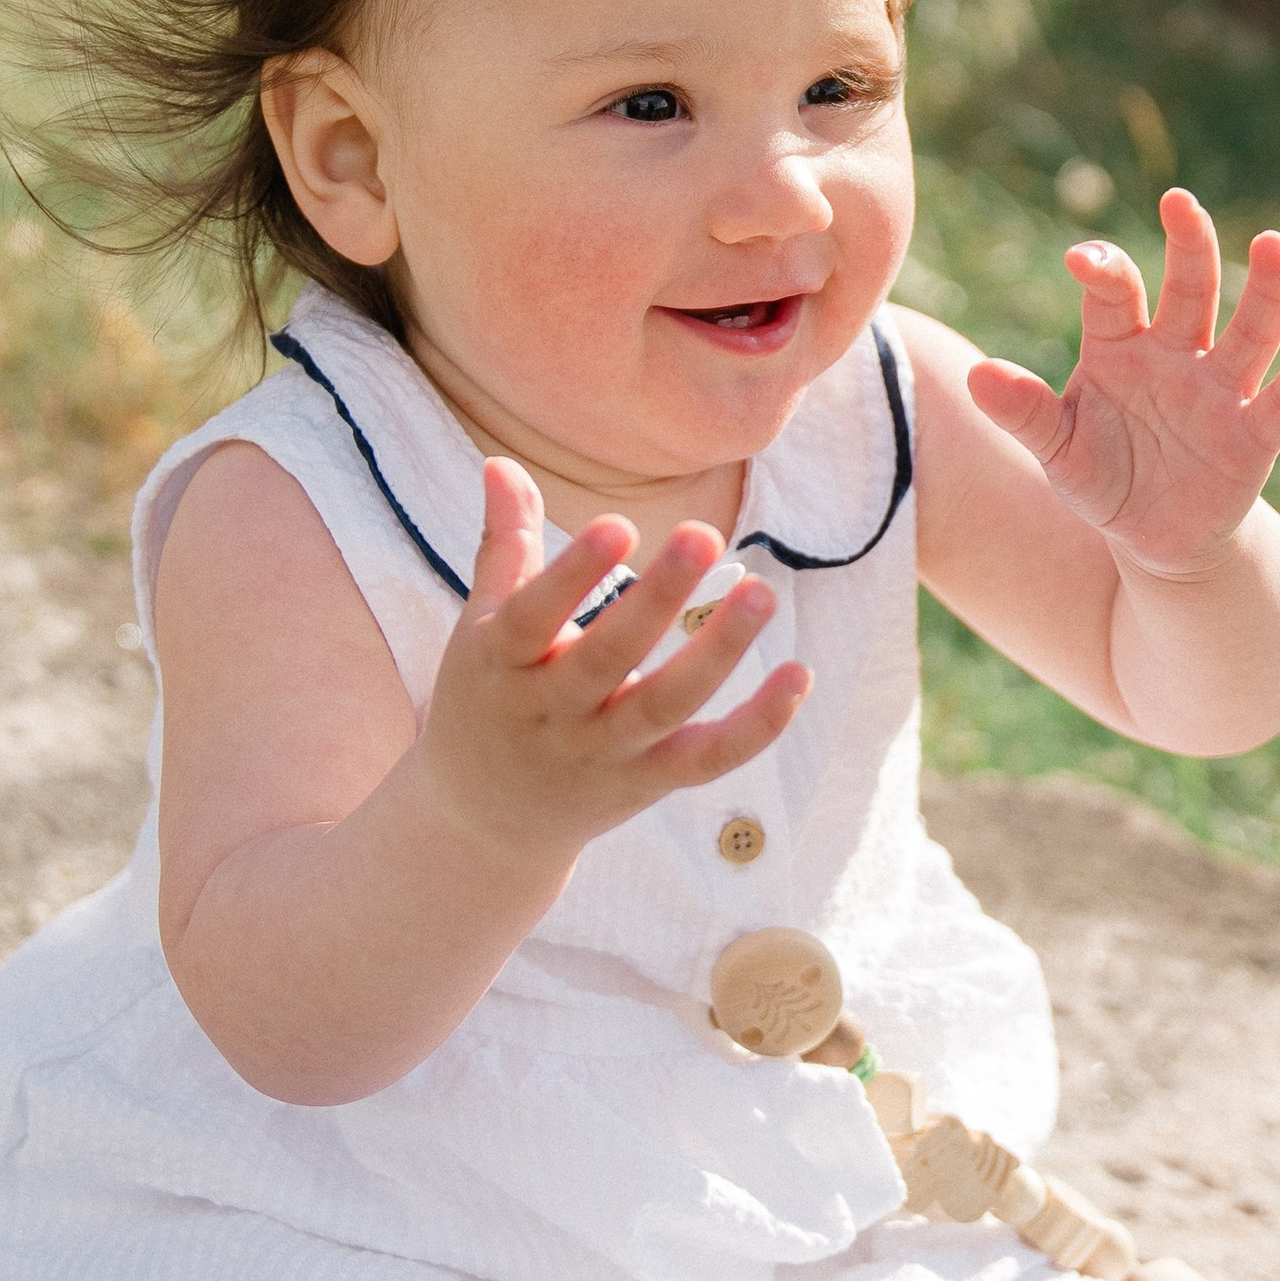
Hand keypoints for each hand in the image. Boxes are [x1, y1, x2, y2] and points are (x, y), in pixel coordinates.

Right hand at [417, 462, 808, 871]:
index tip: (617, 523)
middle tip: (704, 533)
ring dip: (719, 653)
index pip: (535, 617)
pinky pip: (708, 758)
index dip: (573, 574)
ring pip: (666, 707)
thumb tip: (500, 461)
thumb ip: (503, 544)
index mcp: (504, 663)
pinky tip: (798, 675)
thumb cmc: (488, 698)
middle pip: (609, 659)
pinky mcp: (648, 782)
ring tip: (763, 594)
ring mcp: (603, 753)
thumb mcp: (481, 626)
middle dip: (657, 600)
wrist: (484, 819)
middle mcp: (553, 713)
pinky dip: (757, 727)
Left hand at [966, 192, 1279, 578]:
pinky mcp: (1254, 437)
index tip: (1080, 261)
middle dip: (1189, 245)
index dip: (1102, 271)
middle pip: (1191, 290)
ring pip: (1250, 331)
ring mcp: (1221, 391)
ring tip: (1273, 245)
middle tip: (1181, 202)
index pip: (1115, 294)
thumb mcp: (1056, 449)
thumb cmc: (1102, 477)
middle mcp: (1177, 355)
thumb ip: (1023, 411)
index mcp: (1122, 347)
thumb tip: (974, 376)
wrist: (1152, 538)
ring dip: (1266, 290)